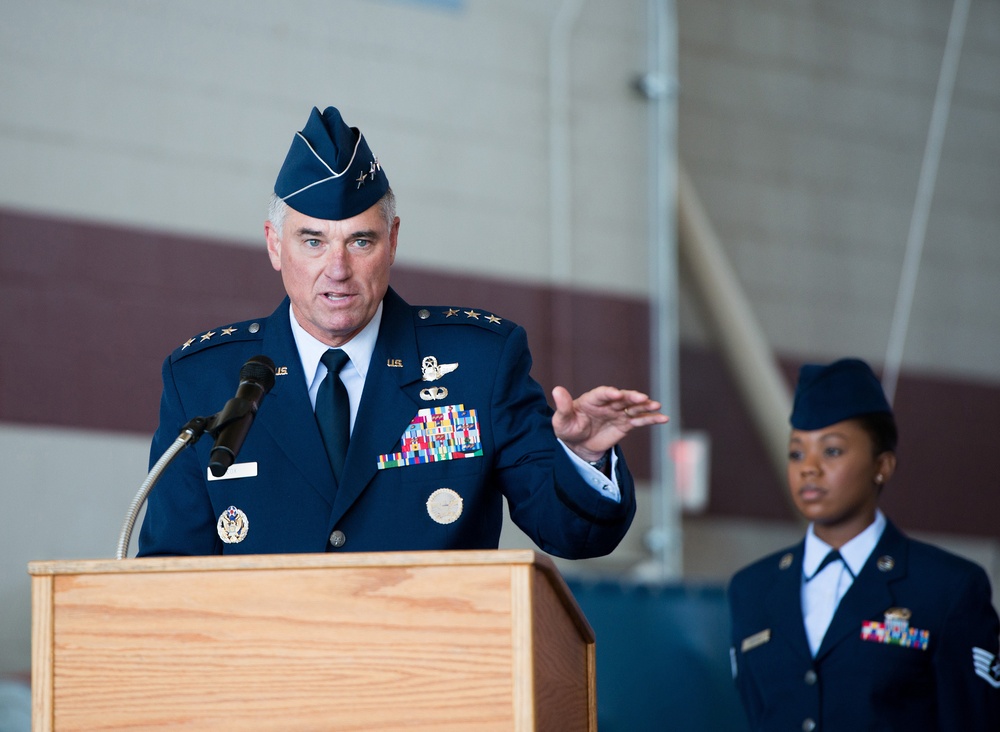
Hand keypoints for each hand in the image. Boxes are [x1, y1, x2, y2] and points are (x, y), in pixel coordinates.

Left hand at [551, 385, 668, 461]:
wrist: (577, 445)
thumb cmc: (568, 429)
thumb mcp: (561, 421)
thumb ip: (562, 407)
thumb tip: (556, 389)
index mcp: (591, 400)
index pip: (602, 394)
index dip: (609, 393)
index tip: (616, 394)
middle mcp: (607, 403)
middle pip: (622, 398)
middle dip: (631, 397)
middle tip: (642, 398)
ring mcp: (618, 413)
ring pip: (633, 407)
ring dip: (645, 406)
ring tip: (657, 406)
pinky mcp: (625, 424)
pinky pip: (640, 420)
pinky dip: (651, 419)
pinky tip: (663, 418)